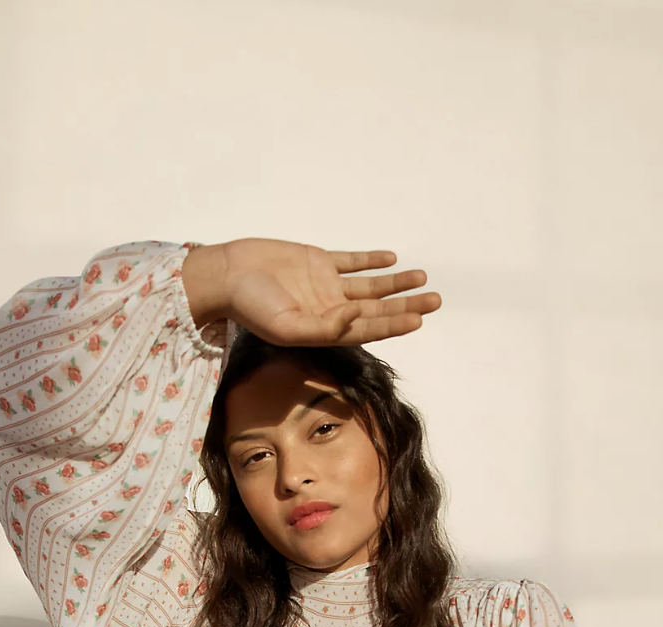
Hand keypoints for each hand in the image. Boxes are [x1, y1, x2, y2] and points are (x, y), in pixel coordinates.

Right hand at [218, 237, 440, 347]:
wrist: (227, 275)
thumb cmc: (251, 306)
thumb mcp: (286, 326)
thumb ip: (323, 328)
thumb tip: (357, 318)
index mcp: (324, 330)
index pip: (368, 329)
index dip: (394, 325)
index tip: (418, 318)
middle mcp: (329, 310)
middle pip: (376, 309)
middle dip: (406, 305)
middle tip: (435, 300)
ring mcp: (325, 285)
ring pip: (369, 286)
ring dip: (396, 283)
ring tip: (422, 277)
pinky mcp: (317, 261)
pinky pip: (351, 261)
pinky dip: (371, 261)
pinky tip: (392, 259)